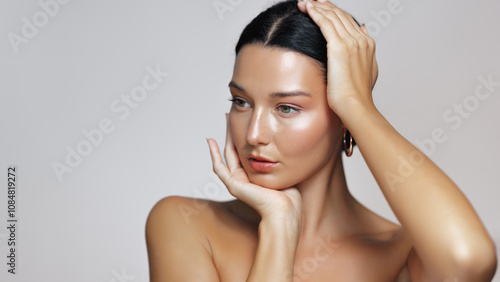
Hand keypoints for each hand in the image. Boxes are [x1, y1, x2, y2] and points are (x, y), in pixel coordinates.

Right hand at [206, 114, 302, 225]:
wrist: (285, 210)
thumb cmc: (289, 197)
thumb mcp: (284, 172)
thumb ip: (281, 161)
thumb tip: (287, 146)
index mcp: (255, 176)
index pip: (246, 152)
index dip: (244, 136)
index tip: (244, 121)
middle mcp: (244, 178)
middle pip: (235, 150)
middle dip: (233, 132)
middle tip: (231, 115)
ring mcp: (236, 182)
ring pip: (227, 154)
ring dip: (225, 136)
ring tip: (226, 119)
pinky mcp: (233, 185)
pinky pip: (219, 167)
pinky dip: (213, 154)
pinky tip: (210, 141)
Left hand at [298, 0, 378, 119]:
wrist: (356, 106)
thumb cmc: (356, 96)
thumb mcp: (366, 71)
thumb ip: (365, 51)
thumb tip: (363, 30)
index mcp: (367, 44)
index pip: (349, 21)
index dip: (335, 12)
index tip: (323, 8)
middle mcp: (361, 40)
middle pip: (340, 15)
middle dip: (324, 6)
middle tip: (311, 1)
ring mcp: (351, 42)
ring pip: (332, 16)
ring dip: (317, 7)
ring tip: (305, 2)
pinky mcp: (339, 47)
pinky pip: (325, 23)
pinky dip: (315, 13)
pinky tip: (306, 8)